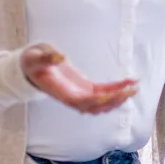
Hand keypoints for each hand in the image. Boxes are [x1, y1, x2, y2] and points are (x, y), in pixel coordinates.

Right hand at [21, 43, 137, 113]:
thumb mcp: (35, 56)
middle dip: (112, 101)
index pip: (78, 101)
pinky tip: (129, 81)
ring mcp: (79, 93)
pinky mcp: (85, 87)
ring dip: (117, 99)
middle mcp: (71, 96)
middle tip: (129, 91)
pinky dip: (116, 88)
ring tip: (133, 88)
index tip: (108, 95)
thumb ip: (47, 57)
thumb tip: (61, 57)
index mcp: (59, 91)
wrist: (31, 66)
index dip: (94, 101)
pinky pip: (102, 91)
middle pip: (94, 106)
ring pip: (101, 103)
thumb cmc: (32, 61)